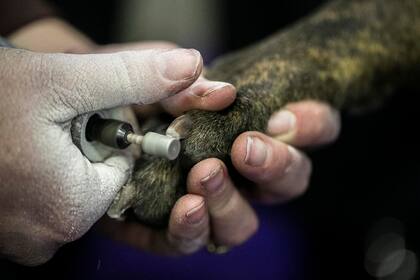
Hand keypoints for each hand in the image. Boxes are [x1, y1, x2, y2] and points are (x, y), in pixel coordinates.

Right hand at [0, 46, 210, 264]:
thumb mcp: (63, 81)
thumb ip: (131, 77)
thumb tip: (190, 66)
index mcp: (70, 208)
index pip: (122, 167)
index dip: (105, 133)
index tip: (76, 114)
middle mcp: (47, 237)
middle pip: (95, 179)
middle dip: (80, 146)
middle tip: (44, 122)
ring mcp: (20, 238)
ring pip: (65, 186)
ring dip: (53, 156)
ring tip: (21, 135)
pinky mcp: (3, 229)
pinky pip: (40, 195)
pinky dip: (34, 170)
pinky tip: (12, 150)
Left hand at [100, 88, 338, 253]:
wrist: (84, 126)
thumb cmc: (131, 98)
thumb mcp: (157, 84)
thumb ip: (189, 88)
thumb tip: (221, 92)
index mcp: (248, 127)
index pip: (303, 129)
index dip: (311, 124)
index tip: (285, 118)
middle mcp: (238, 171)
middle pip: (289, 180)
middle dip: (277, 165)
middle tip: (246, 149)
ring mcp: (209, 203)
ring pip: (244, 222)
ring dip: (231, 201)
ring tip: (205, 176)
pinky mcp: (174, 228)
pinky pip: (195, 241)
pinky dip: (193, 228)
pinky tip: (184, 207)